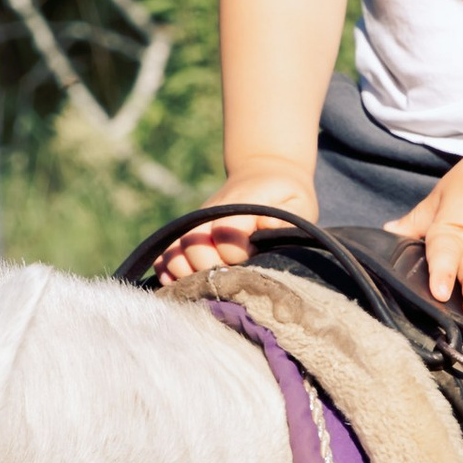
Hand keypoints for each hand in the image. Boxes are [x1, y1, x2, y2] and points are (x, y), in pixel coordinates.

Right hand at [153, 170, 315, 291]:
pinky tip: (178, 284)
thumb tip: (265, 233)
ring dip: (184, 274)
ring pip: (176, 252)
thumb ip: (284, 221)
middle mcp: (212, 217)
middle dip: (209, 269)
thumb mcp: (296, 205)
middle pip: (194, 247)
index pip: (226, 235)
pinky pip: (166, 255)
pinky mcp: (187, 236)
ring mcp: (197, 227)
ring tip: (203, 286)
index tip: (253, 258)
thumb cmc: (286, 199)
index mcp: (241, 209)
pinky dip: (166, 272)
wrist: (263, 176)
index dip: (237, 254)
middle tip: (229, 280)